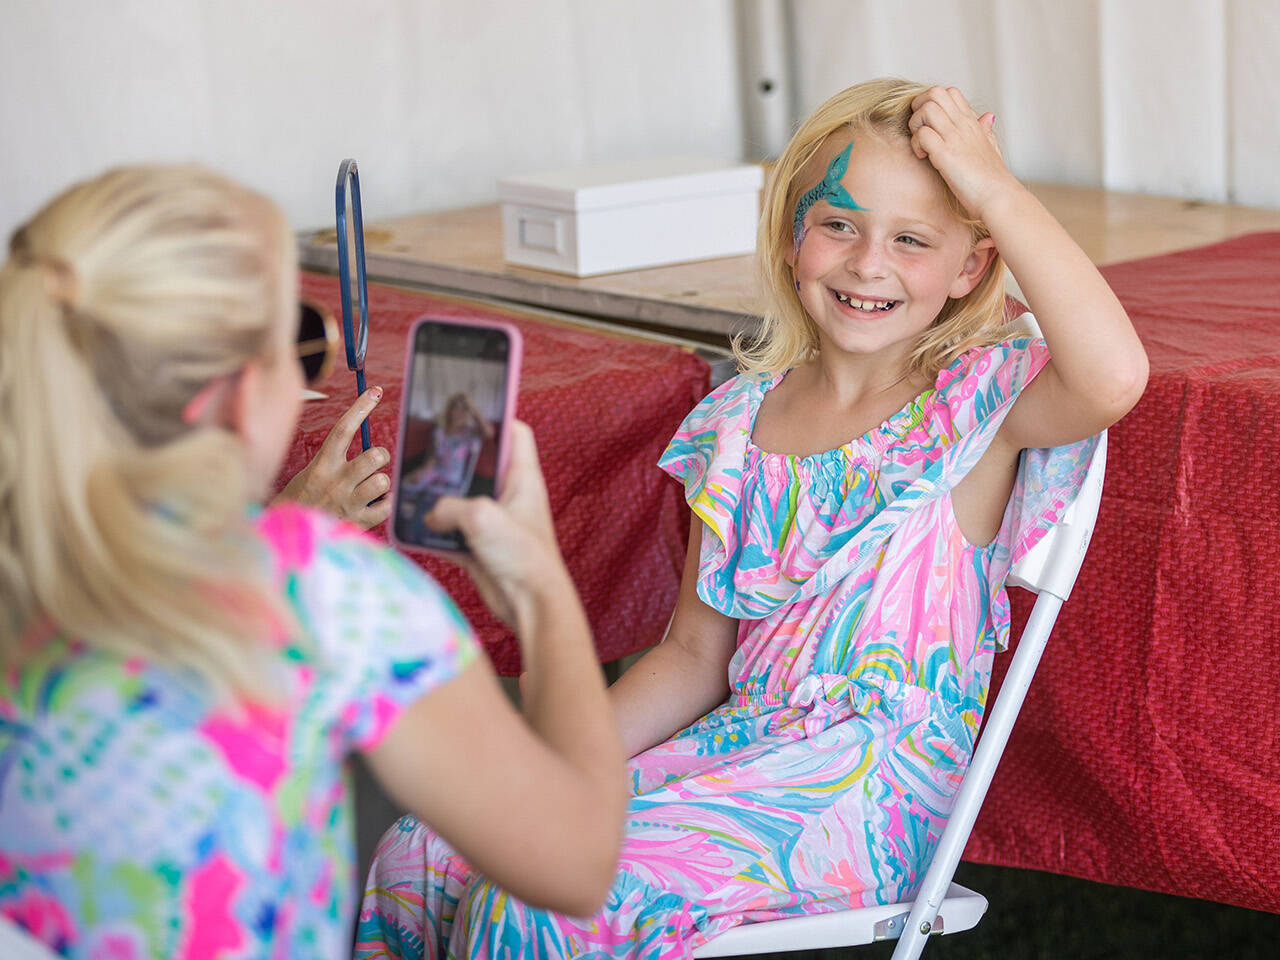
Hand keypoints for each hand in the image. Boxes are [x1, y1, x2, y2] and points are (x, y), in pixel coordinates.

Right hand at [274, 387, 391, 528]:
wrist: (289, 536)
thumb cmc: (303, 499)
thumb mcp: (311, 472)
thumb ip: (334, 458)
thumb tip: (360, 437)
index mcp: (322, 465)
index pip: (343, 429)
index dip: (361, 407)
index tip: (375, 392)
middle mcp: (335, 482)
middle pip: (374, 455)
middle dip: (381, 455)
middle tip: (375, 462)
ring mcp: (347, 503)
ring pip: (383, 480)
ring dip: (382, 482)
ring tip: (371, 488)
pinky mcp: (357, 523)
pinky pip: (387, 506)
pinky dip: (386, 503)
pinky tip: (374, 504)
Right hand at [424, 421, 568, 630]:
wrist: (531, 606)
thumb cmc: (522, 556)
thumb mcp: (481, 517)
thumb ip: (449, 506)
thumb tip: (430, 515)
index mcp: (522, 478)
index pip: (515, 433)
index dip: (495, 418)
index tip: (468, 412)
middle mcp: (509, 497)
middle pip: (478, 466)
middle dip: (452, 462)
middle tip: (425, 452)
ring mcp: (494, 522)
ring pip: (459, 501)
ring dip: (437, 500)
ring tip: (410, 490)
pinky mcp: (480, 547)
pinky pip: (450, 532)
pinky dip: (433, 532)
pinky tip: (413, 528)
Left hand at [908, 86, 1017, 220]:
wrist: (1000, 198)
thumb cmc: (993, 179)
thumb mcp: (991, 147)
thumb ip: (985, 130)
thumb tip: (988, 116)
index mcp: (972, 123)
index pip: (950, 92)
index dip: (933, 103)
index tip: (931, 125)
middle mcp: (963, 125)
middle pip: (936, 92)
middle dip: (919, 108)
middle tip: (920, 131)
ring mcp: (955, 138)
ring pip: (927, 109)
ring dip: (916, 125)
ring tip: (922, 145)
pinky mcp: (946, 155)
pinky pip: (923, 135)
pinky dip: (916, 144)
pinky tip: (924, 157)